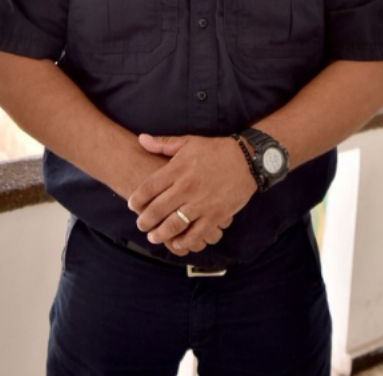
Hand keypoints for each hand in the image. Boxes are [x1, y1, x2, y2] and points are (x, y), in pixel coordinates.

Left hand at [127, 134, 256, 256]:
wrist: (249, 158)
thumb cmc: (217, 150)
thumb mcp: (190, 142)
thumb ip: (163, 144)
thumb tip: (141, 139)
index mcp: (177, 169)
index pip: (147, 189)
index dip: (136, 200)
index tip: (132, 206)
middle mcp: (186, 187)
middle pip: (155, 210)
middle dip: (144, 221)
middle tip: (142, 225)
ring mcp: (201, 203)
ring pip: (172, 225)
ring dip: (159, 234)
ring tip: (155, 237)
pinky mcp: (216, 214)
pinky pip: (196, 233)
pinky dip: (184, 241)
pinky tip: (178, 243)